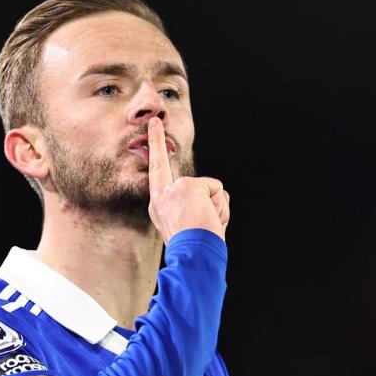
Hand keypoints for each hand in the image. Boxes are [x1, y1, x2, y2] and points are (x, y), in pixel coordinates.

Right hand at [147, 117, 229, 243]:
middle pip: (161, 163)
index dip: (155, 148)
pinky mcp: (188, 187)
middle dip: (155, 139)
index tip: (154, 126)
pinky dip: (220, 207)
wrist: (194, 256)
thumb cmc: (195, 249)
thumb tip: (222, 196)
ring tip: (207, 225)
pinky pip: (217, 190)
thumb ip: (203, 208)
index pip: (157, 174)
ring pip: (208, 188)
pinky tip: (210, 220)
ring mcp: (173, 190)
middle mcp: (161, 196)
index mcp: (159, 207)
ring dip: (216, 207)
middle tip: (155, 120)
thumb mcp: (193, 226)